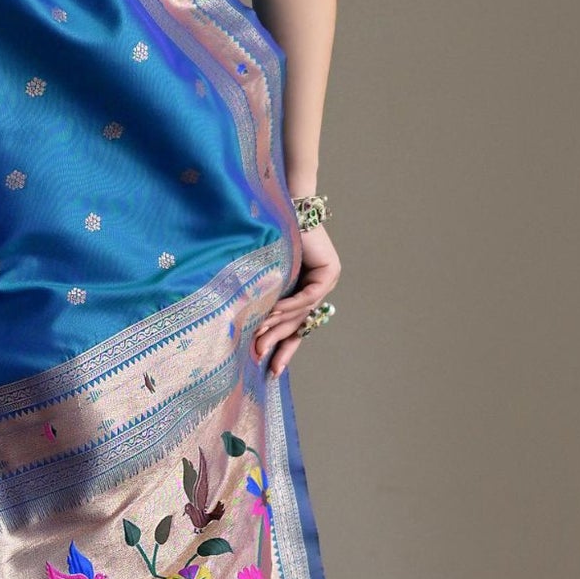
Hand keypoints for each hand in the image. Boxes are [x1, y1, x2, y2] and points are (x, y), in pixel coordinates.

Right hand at [253, 219, 339, 374]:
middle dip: (278, 342)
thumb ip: (265, 301)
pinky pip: (308, 296)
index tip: (271, 370)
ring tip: (259, 335)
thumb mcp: (267, 278)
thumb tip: (249, 331)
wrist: (283, 208)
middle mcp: (319, 289)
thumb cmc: (269, 239)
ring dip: (278, 324)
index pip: (296, 327)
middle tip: (260, 356)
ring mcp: (327, 280)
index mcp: (304, 292)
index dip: (284, 348)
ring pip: (302, 312)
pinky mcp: (330, 272)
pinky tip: (272, 312)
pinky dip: (289, 305)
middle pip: (299, 323)